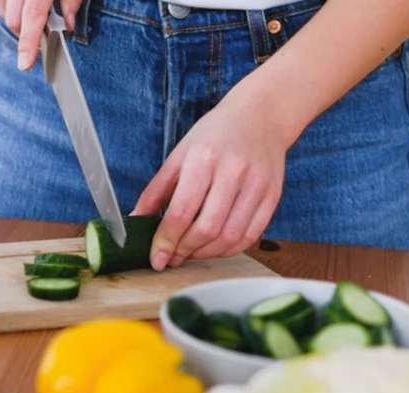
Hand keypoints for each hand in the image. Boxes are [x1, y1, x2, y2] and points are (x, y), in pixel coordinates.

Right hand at [0, 0, 83, 69]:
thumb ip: (72, 1)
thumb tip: (68, 25)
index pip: (33, 15)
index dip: (29, 42)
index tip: (25, 64)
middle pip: (15, 20)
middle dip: (26, 36)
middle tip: (45, 39)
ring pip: (4, 12)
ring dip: (18, 23)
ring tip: (36, 22)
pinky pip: (1, 3)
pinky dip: (10, 10)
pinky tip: (22, 10)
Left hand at [133, 92, 291, 270]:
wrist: (261, 116)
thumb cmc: (215, 135)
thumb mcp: (179, 155)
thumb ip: (156, 191)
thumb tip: (136, 221)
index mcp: (204, 159)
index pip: (181, 212)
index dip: (166, 241)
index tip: (156, 259)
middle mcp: (233, 172)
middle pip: (206, 229)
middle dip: (185, 251)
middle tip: (172, 257)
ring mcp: (256, 185)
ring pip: (230, 237)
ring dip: (206, 253)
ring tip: (191, 252)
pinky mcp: (272, 196)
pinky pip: (251, 236)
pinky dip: (229, 249)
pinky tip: (214, 247)